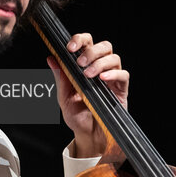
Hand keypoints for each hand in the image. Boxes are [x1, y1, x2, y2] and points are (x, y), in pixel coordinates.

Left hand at [46, 33, 128, 157]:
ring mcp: (112, 78)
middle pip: (104, 46)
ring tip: (88, 75)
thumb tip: (51, 58)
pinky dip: (113, 73)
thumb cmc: (77, 117)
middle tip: (80, 62)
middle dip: (91, 51)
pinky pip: (123, 74)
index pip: (87, 43)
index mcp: (86, 66)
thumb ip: (60, 78)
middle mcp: (100, 68)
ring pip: (114, 57)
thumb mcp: (64, 97)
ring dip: (100, 63)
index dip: (79, 40)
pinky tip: (103, 79)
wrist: (88, 136)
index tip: (69, 47)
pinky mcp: (121, 89)